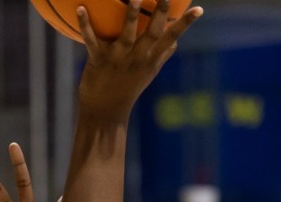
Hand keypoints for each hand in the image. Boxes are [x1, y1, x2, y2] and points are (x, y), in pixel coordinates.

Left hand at [76, 0, 202, 123]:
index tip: (199, 9)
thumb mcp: (148, 74)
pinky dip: (85, 24)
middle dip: (161, 14)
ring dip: (131, 15)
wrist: (105, 112)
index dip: (185, 24)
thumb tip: (175, 41)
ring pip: (127, 33)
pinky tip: (81, 8)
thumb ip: (161, 55)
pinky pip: (91, 39)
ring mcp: (118, 59)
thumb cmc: (127, 89)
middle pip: (153, 33)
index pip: (172, 38)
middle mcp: (137, 58)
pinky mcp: (99, 60)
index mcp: (150, 60)